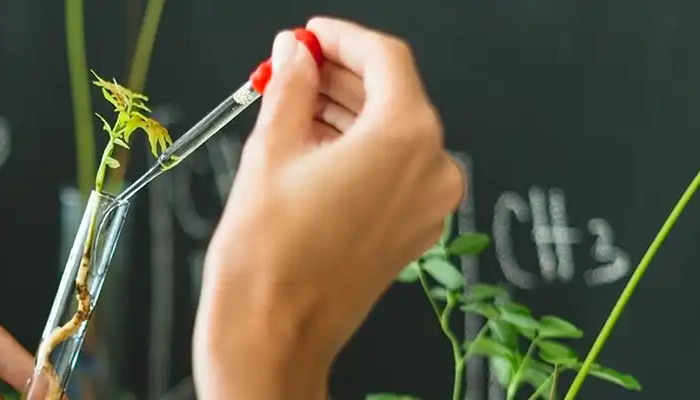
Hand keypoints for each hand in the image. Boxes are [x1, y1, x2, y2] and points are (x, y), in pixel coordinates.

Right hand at [194, 17, 463, 398]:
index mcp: (406, 138)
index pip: (386, 59)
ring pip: (392, 134)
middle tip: (293, 65)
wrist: (270, 332)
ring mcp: (428, 206)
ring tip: (292, 104)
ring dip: (346, 112)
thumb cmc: (268, 254)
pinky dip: (357, 151)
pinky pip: (393, 171)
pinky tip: (312, 145)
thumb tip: (296, 53)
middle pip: (393, 95)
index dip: (342, 39)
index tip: (310, 35)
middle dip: (341, 76)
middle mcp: (431, 170)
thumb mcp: (271, 148)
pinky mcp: (413, 232)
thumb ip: (292, 87)